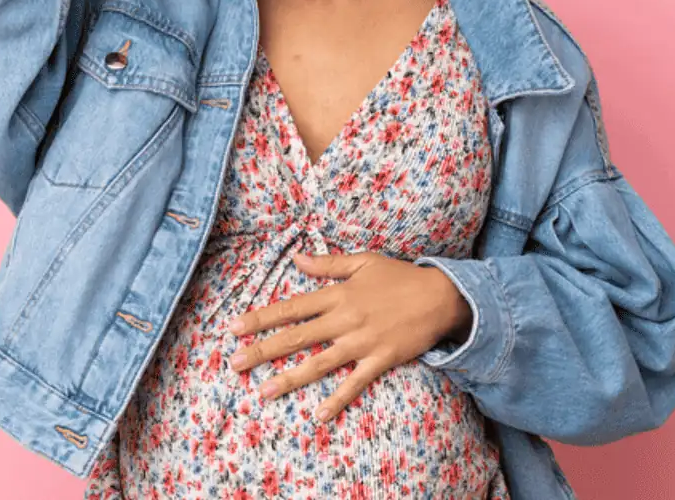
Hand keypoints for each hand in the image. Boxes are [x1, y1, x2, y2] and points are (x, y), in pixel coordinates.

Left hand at [226, 251, 473, 421]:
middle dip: (262, 350)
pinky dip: (338, 399)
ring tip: (263, 392)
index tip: (234, 328)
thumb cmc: (401, 277)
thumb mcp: (364, 262)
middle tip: (235, 364)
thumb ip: (328, 264)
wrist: (441, 296)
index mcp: (337, 294)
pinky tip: (319, 415)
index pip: (291, 307)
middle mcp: (344, 319)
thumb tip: (297, 259)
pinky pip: (355, 382)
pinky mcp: (381, 359)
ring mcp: (362, 342)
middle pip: (296, 336)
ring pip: (319, 362)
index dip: (261, 318)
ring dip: (290, 378)